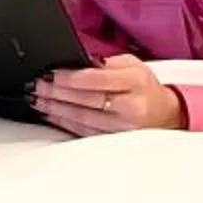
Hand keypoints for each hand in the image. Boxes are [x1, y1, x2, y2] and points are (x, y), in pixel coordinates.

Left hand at [34, 57, 187, 135]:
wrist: (165, 114)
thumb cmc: (144, 87)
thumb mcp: (132, 65)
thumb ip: (104, 63)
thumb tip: (73, 62)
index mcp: (135, 82)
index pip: (96, 79)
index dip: (69, 78)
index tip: (50, 74)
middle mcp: (130, 107)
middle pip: (86, 100)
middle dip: (56, 93)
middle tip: (37, 86)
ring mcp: (123, 127)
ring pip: (82, 118)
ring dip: (55, 109)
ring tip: (38, 100)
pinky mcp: (114, 140)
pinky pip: (83, 131)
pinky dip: (63, 122)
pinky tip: (51, 114)